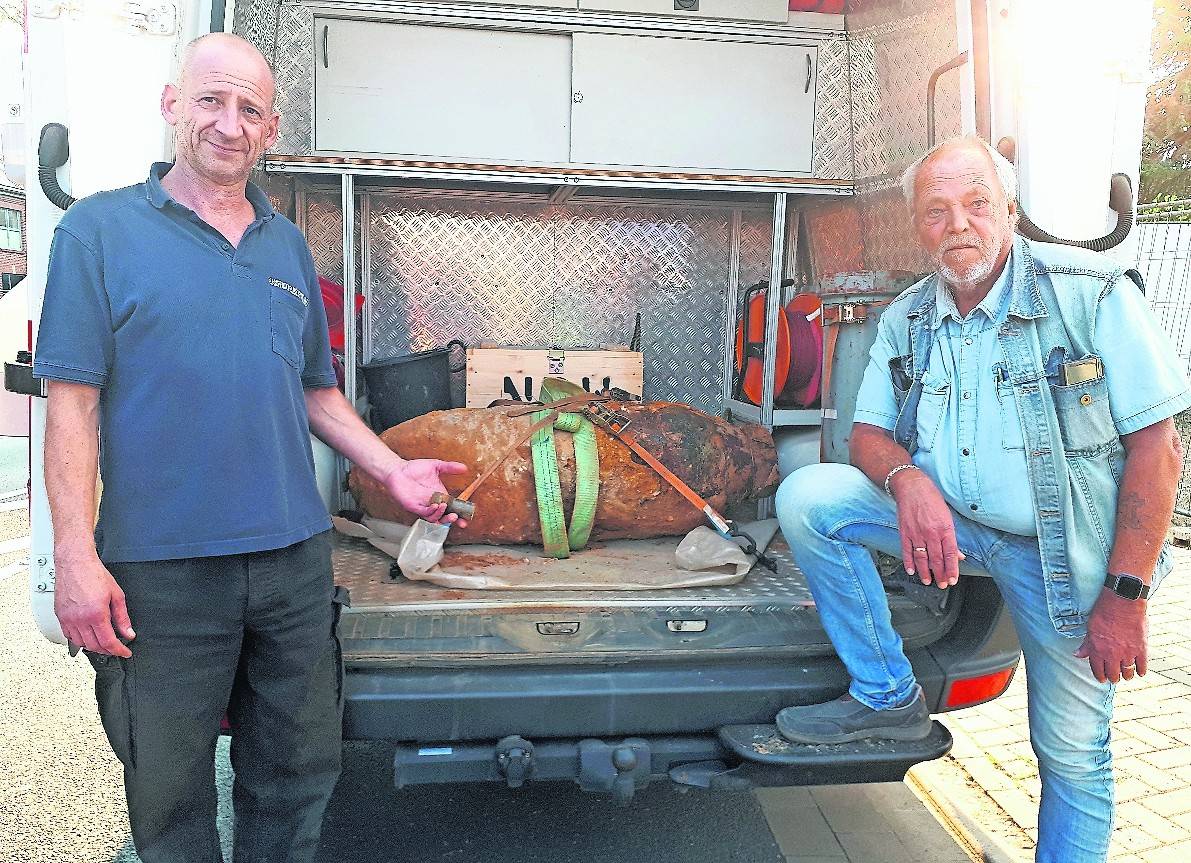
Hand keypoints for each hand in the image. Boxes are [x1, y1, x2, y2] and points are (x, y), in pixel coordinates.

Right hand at [54, 556, 134, 657]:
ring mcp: (67, 619)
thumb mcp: (116, 595)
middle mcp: (80, 619)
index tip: (124, 653)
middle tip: (116, 648)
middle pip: (94, 646)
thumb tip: (128, 633)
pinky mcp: (60, 616)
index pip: (108, 642)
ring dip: (93, 646)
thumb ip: (122, 617)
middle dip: (107, 650)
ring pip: (80, 643)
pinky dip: (79, 640)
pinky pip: (68, 635)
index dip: (118, 650)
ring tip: (103, 643)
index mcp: (96, 614)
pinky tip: (87, 636)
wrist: (75, 563)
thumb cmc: (95, 574)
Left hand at [382, 458, 469, 525]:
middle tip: (457, 517)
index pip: (452, 507)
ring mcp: (424, 506)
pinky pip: (424, 513)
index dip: (460, 514)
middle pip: (444, 516)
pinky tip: (436, 505)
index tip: (467, 516)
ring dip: (441, 515)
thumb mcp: (436, 466)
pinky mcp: (414, 506)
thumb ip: (450, 467)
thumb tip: (464, 468)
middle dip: (452, 519)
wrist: (398, 469)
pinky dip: (431, 511)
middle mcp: (433, 502)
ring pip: (435, 518)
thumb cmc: (414, 469)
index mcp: (440, 495)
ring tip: (445, 507)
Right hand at [891, 469, 964, 588]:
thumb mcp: (947, 516)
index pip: (950, 554)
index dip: (952, 569)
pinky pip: (907, 551)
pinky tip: (912, 571)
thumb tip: (958, 554)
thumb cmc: (931, 498)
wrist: (912, 486)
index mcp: (945, 528)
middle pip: (937, 559)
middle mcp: (931, 533)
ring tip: (928, 581)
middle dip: (940, 574)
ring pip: (922, 558)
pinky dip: (909, 562)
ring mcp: (917, 533)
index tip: (953, 579)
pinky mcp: (905, 532)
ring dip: (925, 572)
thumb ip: (951, 537)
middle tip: (942, 584)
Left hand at [1075, 590, 1146, 682]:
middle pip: (1113, 674)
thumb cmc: (1103, 612)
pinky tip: (1140, 672)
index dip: (1100, 676)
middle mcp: (1113, 654)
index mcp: (1098, 650)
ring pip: (1128, 672)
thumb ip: (1086, 644)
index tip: (1101, 679)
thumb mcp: (1090, 628)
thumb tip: (1077, 655)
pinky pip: (1142, 666)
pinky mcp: (1141, 648)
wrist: (1122, 602)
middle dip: (1113, 678)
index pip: (1098, 670)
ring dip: (1127, 675)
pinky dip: (1141, 671)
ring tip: (1126, 676)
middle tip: (1114, 678)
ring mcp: (1128, 653)